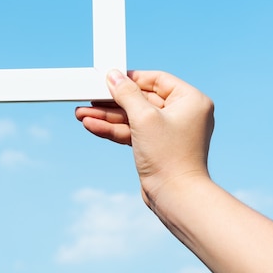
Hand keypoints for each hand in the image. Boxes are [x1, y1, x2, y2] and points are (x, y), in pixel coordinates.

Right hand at [75, 70, 213, 206]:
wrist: (175, 197)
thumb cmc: (168, 155)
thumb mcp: (143, 117)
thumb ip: (126, 93)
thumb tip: (113, 75)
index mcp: (190, 100)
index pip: (157, 80)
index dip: (132, 78)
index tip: (110, 77)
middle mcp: (182, 114)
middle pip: (141, 99)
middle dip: (112, 102)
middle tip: (88, 98)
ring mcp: (168, 132)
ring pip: (133, 117)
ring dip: (107, 117)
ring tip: (81, 115)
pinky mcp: (156, 147)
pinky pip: (132, 132)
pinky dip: (113, 129)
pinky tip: (92, 126)